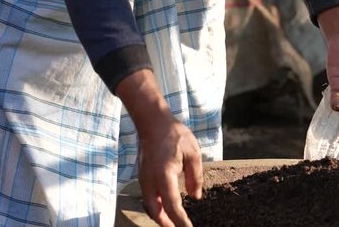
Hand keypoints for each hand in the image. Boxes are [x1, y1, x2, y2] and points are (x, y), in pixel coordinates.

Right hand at [117, 70, 202, 226]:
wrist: (152, 122)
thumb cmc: (175, 134)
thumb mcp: (193, 153)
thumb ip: (195, 176)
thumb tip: (196, 196)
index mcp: (164, 174)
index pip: (172, 204)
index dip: (180, 220)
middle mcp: (150, 179)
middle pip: (156, 210)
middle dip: (167, 223)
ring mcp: (143, 178)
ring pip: (149, 205)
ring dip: (160, 216)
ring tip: (174, 222)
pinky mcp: (142, 175)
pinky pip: (147, 197)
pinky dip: (156, 207)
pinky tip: (165, 208)